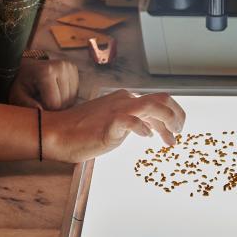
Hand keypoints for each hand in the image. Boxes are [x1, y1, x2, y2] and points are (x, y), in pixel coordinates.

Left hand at [8, 54, 78, 109]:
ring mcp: (69, 67)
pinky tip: (56, 92)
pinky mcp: (73, 69)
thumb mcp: (17, 95)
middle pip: (65, 101)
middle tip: (42, 101)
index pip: (55, 103)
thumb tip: (40, 110)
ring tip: (48, 96)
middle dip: (54, 107)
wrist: (26, 68)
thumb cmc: (21, 84)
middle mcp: (61, 66)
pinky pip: (75, 93)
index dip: (46, 109)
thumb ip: (27, 104)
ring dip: (61, 103)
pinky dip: (66, 96)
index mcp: (47, 71)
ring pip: (72, 98)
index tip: (37, 104)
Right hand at [42, 90, 185, 162]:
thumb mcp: (115, 124)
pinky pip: (131, 121)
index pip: (159, 101)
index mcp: (126, 99)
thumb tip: (151, 128)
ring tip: (170, 137)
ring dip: (167, 120)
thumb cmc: (83, 132)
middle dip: (176, 116)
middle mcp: (125, 100)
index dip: (172, 116)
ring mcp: (117, 110)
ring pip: (152, 105)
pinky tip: (146, 138)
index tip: (176, 132)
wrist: (56, 133)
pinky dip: (143, 128)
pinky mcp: (108, 123)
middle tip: (179, 133)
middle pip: (162, 100)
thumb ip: (133, 122)